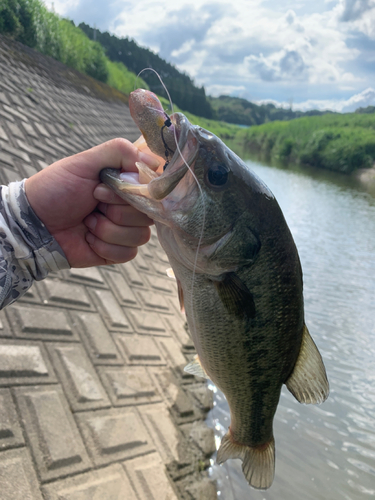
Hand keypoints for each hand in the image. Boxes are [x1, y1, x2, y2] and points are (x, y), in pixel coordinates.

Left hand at [25, 138, 160, 266]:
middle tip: (91, 203)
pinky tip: (88, 238)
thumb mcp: (84, 161)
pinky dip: (105, 246)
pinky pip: (129, 253)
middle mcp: (129, 207)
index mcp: (126, 184)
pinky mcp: (118, 252)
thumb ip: (120, 152)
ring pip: (140, 235)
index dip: (131, 191)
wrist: (34, 224)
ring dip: (107, 230)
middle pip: (148, 214)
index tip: (101, 187)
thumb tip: (155, 163)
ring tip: (87, 222)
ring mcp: (125, 230)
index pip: (152, 189)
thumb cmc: (55, 189)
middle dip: (114, 210)